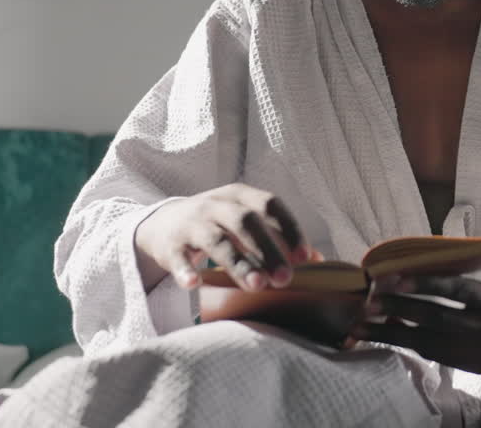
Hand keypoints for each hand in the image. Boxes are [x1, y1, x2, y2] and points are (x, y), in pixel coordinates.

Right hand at [133, 183, 313, 291]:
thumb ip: (278, 237)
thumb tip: (318, 261)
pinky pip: (178, 256)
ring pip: (216, 240)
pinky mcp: (169, 245)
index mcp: (240, 195)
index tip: (304, 256)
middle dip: (268, 250)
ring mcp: (191, 222)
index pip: (270, 204)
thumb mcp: (246, 223)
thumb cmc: (217, 224)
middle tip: (285, 279)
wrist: (163, 223)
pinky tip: (194, 284)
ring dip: (238, 263)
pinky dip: (185, 270)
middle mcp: (216, 204)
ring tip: (256, 285)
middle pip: (245, 222)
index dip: (289, 228)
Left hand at [350, 245, 480, 376]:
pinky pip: (438, 356)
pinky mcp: (474, 366)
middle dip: (401, 310)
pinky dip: (412, 346)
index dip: (428, 285)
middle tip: (371, 300)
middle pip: (438, 319)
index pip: (461, 292)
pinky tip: (390, 336)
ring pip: (432, 343)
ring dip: (396, 334)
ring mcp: (480, 352)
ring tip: (365, 324)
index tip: (398, 279)